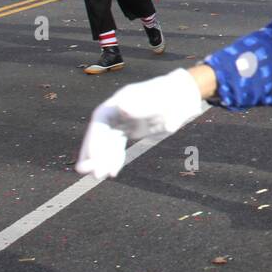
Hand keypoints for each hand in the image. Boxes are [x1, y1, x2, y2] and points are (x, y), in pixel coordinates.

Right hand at [74, 70, 209, 180]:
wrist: (184, 95)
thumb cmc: (176, 96)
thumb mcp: (164, 101)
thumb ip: (145, 106)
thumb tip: (124, 108)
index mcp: (124, 99)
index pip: (101, 121)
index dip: (94, 139)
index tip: (94, 158)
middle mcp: (120, 109)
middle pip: (100, 132)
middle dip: (93, 152)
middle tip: (87, 172)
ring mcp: (124, 119)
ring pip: (107, 140)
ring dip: (101, 158)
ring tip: (98, 177)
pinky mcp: (130, 128)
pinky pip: (117, 144)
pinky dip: (114, 158)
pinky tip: (113, 172)